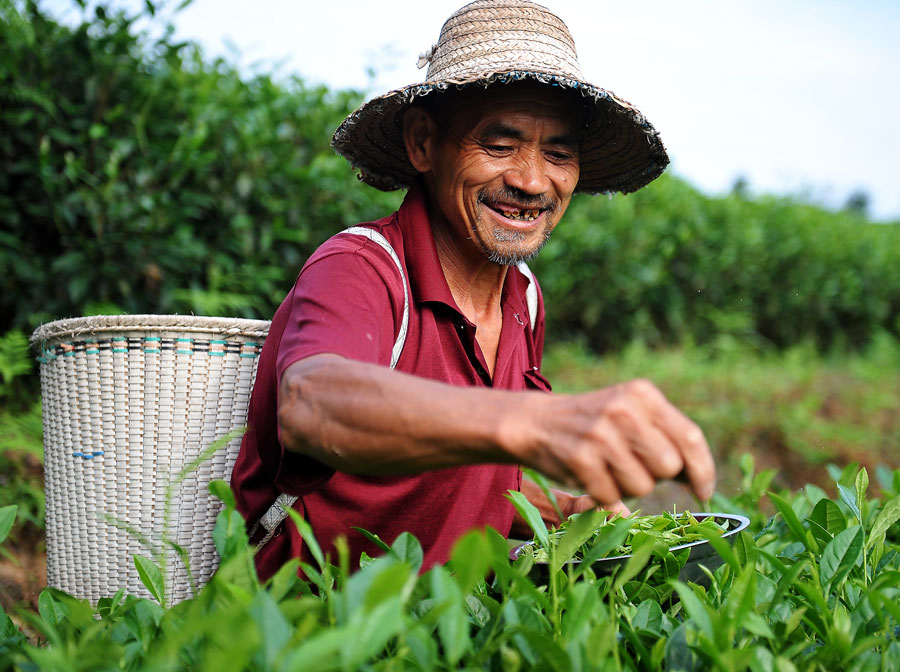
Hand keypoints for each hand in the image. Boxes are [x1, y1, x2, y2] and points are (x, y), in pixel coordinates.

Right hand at [511, 379, 714, 506]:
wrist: (537, 422)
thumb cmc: (595, 424)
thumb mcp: (631, 414)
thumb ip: (666, 439)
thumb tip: (701, 480)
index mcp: (643, 394)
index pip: (690, 437)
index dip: (703, 470)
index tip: (704, 491)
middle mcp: (624, 409)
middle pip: (669, 466)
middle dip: (656, 476)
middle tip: (632, 465)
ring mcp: (601, 434)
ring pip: (642, 487)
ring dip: (627, 487)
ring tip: (607, 468)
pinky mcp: (580, 458)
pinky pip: (611, 497)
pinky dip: (603, 495)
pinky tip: (589, 474)